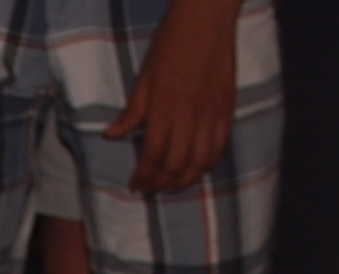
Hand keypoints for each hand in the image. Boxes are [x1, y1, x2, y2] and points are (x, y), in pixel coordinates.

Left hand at [107, 0, 239, 194]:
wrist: (205, 20)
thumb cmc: (171, 44)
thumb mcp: (144, 77)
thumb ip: (131, 112)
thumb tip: (111, 136)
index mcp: (164, 110)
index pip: (152, 156)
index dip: (143, 176)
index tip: (134, 185)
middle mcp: (189, 118)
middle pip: (176, 166)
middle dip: (161, 183)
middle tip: (151, 188)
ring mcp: (211, 116)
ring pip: (199, 163)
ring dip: (184, 180)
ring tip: (172, 186)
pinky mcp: (227, 110)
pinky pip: (220, 148)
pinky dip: (208, 164)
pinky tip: (197, 168)